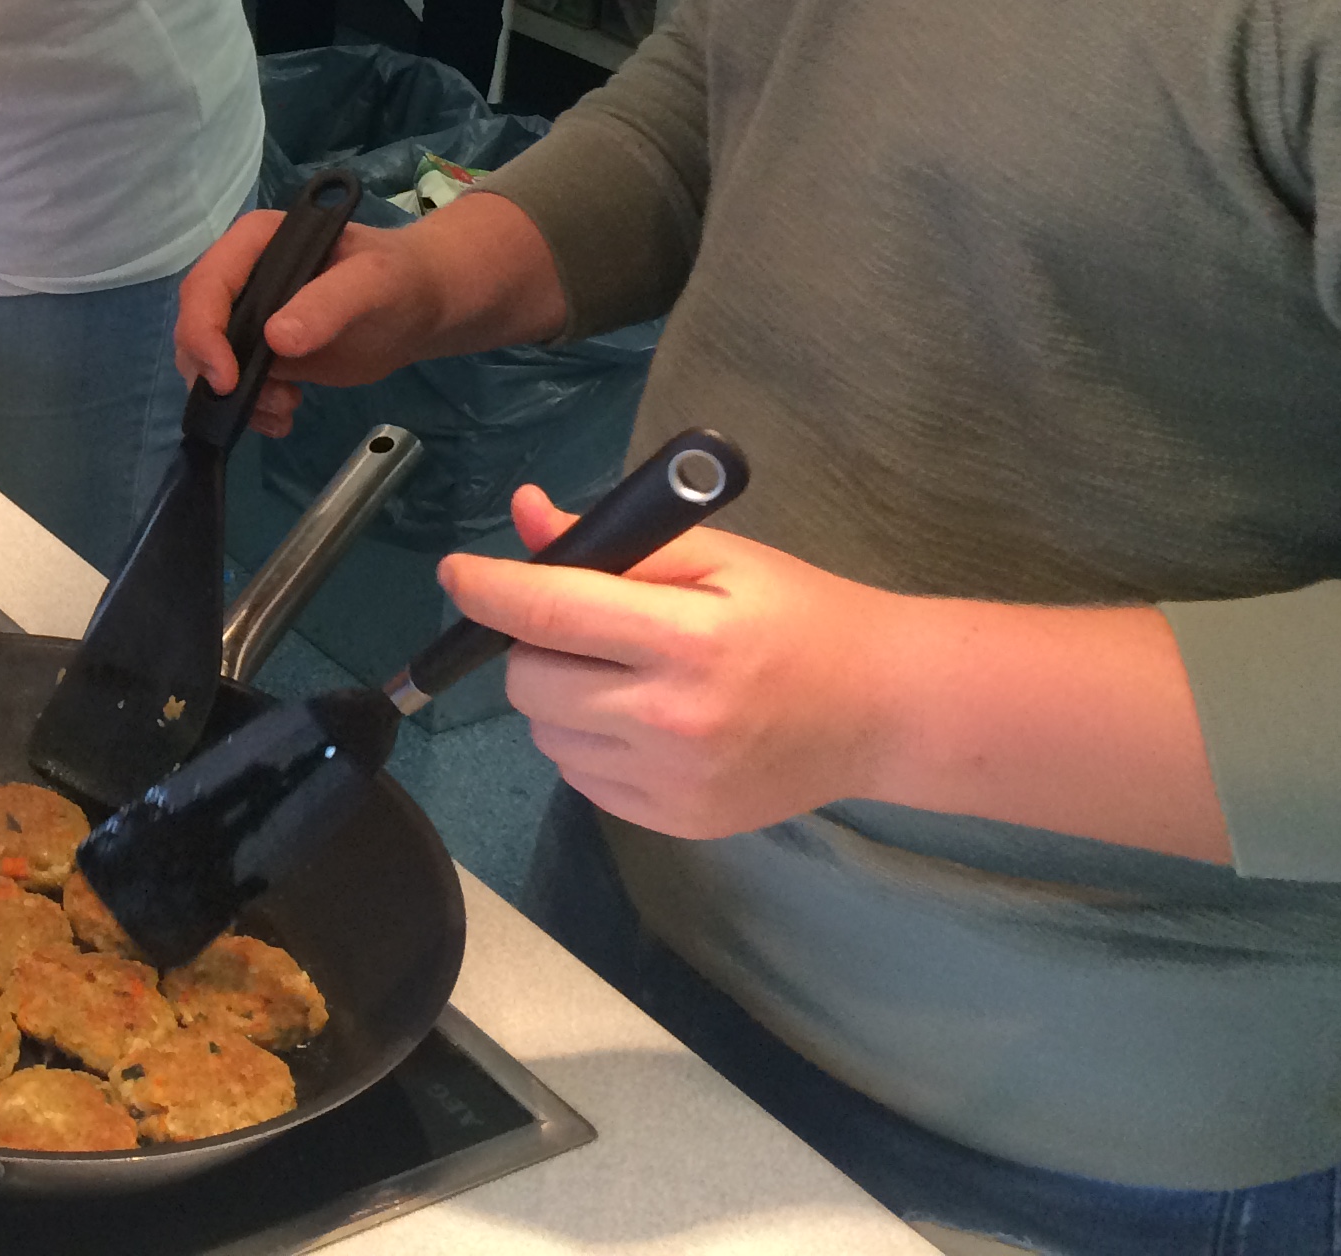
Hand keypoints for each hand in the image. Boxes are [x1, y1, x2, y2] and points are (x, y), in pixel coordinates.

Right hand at [172, 211, 452, 435]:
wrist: (420, 307)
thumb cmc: (399, 279)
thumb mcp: (372, 283)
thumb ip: (328, 304)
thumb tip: (276, 339)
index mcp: (256, 242)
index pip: (206, 283)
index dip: (203, 330)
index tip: (226, 378)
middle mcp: (241, 276)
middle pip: (195, 325)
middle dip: (216, 371)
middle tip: (263, 400)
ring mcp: (248, 316)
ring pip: (207, 361)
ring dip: (235, 396)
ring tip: (285, 408)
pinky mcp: (260, 351)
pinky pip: (234, 384)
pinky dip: (250, 408)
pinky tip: (283, 417)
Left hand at [443, 486, 900, 839]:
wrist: (882, 711)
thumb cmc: (797, 616)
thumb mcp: (715, 556)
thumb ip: (613, 541)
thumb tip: (524, 515)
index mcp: (687, 639)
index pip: (550, 611)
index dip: (487, 588)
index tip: (458, 572)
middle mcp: (673, 720)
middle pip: (531, 681)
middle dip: (534, 644)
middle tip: (581, 626)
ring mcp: (672, 782)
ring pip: (545, 733)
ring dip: (559, 697)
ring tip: (621, 674)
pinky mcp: (673, 824)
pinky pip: (578, 777)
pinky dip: (587, 742)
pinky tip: (641, 719)